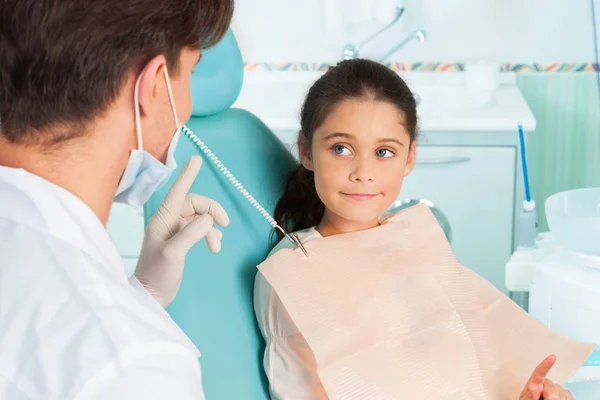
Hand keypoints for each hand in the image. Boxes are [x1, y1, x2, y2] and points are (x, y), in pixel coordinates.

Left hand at [134, 155, 228, 306]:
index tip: (197, 159)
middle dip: (211, 210)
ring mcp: (174, 230)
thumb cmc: (157, 274)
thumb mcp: (173, 254)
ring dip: (212, 228)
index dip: (188, 175)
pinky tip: (214, 247)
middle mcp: (168, 220)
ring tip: (216, 247)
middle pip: (195, 203)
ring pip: (200, 217)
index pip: (178, 191)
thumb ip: (191, 234)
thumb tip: (208, 219)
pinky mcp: (180, 240)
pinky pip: (199, 229)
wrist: (151, 296)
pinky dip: (210, 234)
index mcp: (163, 218)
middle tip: (225, 223)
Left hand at [519, 355, 572, 399]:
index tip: (552, 357)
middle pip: (553, 389)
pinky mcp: (567, 394)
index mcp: (535, 382)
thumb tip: (532, 387)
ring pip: (562, 394)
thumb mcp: (526, 399)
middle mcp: (547, 383)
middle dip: (550, 398)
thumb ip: (529, 394)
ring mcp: (558, 388)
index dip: (546, 364)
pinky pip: (568, 397)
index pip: (540, 372)